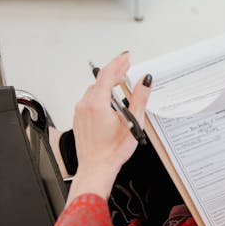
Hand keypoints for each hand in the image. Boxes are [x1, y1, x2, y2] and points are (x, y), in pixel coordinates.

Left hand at [66, 52, 151, 203]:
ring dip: (106, 85)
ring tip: (119, 84)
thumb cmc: (111, 151)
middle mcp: (85, 105)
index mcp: (97, 103)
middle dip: (114, 72)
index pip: (107, 74)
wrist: (96, 168)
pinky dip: (99, 96)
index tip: (126, 57)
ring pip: (93, 91)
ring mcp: (80, 113)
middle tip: (126, 66)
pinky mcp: (79, 120)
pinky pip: (89, 101)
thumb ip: (139, 98)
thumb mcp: (132, 122)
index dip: (118, 63)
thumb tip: (145, 81)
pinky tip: (109, 101)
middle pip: (99, 81)